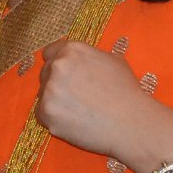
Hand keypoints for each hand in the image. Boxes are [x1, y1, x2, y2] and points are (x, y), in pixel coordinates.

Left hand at [34, 40, 172, 168]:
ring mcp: (49, 89)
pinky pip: (42, 115)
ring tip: (78, 112)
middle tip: (75, 98)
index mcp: (72, 50)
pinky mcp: (46, 112)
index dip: (57, 64)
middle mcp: (57, 66)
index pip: (50, 53)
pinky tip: (74, 123)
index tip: (64, 76)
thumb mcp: (113, 61)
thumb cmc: (127, 92)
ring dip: (55, 102)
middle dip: (56, 84)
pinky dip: (54, 120)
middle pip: (45, 74)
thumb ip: (90, 56)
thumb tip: (84, 60)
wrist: (131, 122)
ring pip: (42, 95)